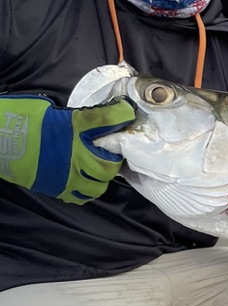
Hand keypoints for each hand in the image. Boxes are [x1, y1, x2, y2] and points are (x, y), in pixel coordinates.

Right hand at [0, 95, 134, 203]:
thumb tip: (95, 118)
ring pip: (99, 184)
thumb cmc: (22, 119)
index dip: (121, 114)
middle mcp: (74, 153)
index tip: (126, 112)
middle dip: (113, 158)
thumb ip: (75, 116)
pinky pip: (82, 196)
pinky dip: (88, 189)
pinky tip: (84, 179)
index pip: (105, 118)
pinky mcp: (58, 188)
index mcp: (73, 126)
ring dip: (102, 176)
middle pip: (109, 164)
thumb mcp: (49, 108)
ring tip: (97, 167)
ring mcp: (67, 174)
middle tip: (109, 151)